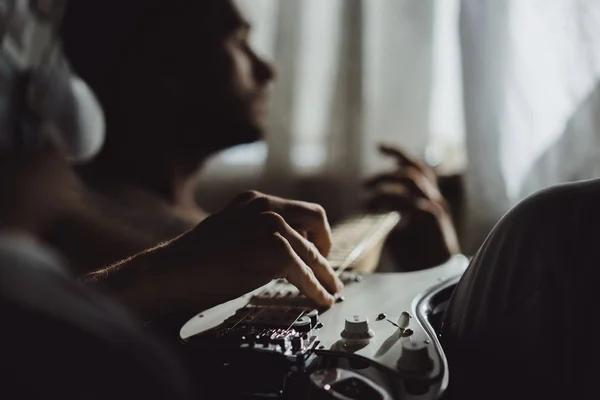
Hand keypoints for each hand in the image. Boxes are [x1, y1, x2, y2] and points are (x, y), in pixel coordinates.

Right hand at [165, 191, 342, 310]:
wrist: (174, 270)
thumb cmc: (196, 257)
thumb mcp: (230, 228)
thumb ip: (256, 230)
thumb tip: (283, 247)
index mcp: (255, 200)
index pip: (300, 209)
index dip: (315, 232)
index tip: (317, 250)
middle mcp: (266, 207)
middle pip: (315, 220)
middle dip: (325, 247)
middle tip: (327, 268)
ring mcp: (271, 227)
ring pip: (311, 252)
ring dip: (325, 275)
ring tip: (332, 291)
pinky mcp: (273, 252)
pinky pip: (305, 273)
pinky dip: (316, 289)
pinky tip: (321, 299)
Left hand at [365, 144, 459, 269]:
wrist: (434, 276)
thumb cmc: (416, 256)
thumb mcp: (396, 230)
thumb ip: (386, 215)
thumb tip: (367, 207)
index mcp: (427, 197)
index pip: (415, 166)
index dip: (397, 154)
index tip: (379, 148)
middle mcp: (433, 197)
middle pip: (415, 166)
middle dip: (391, 160)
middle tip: (366, 180)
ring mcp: (434, 205)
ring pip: (411, 178)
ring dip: (386, 180)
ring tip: (368, 190)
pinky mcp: (432, 217)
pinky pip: (410, 200)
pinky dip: (388, 199)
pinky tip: (373, 205)